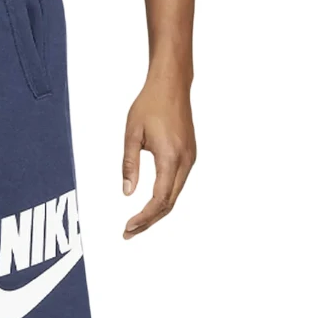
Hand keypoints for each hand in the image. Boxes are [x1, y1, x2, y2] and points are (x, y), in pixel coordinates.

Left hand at [122, 76, 195, 238]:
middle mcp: (185, 161)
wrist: (171, 85)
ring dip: (156, 212)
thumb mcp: (132, 134)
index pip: (159, 198)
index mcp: (170, 156)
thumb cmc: (150, 104)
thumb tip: (127, 192)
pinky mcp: (189, 156)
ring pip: (175, 196)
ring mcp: (190, 159)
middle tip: (128, 232)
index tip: (128, 227)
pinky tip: (150, 206)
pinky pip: (177, 185)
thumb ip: (129, 165)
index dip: (144, 217)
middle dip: (148, 221)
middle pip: (169, 203)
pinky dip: (164, 199)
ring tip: (136, 224)